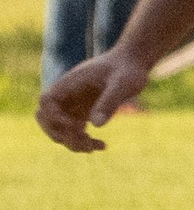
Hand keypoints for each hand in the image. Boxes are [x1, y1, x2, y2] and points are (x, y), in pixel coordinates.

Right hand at [36, 46, 151, 151]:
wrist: (132, 63)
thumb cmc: (128, 68)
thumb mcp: (123, 83)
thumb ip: (109, 101)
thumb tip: (95, 125)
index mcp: (70, 82)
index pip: (47, 101)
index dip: (56, 117)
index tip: (79, 125)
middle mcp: (67, 94)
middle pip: (46, 119)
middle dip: (61, 134)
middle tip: (86, 140)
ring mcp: (72, 105)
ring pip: (59, 129)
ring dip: (72, 142)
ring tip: (95, 146)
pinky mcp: (81, 113)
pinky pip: (73, 132)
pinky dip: (82, 142)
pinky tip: (102, 146)